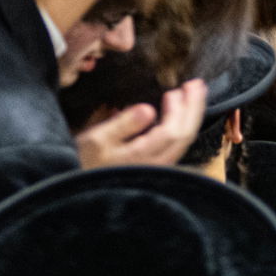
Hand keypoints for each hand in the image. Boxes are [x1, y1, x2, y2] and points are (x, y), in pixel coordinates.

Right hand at [75, 78, 207, 168]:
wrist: (78, 191)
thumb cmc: (83, 162)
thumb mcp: (97, 140)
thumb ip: (124, 125)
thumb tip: (149, 109)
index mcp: (143, 157)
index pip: (172, 132)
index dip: (178, 110)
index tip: (177, 90)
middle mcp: (156, 164)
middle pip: (184, 135)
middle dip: (193, 108)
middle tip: (196, 85)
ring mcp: (157, 167)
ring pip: (182, 141)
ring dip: (190, 116)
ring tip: (192, 95)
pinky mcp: (153, 166)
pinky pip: (176, 145)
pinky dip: (181, 127)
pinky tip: (179, 115)